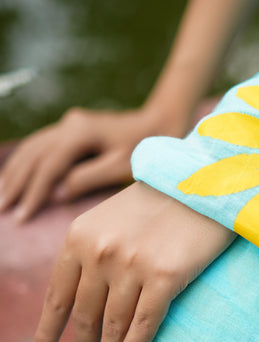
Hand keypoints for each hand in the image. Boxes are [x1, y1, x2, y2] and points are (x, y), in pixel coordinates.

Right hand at [0, 106, 188, 222]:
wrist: (159, 124)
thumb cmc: (145, 149)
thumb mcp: (121, 166)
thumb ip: (89, 178)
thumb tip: (58, 193)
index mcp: (80, 133)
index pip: (48, 167)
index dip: (33, 193)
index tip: (22, 217)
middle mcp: (69, 124)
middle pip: (32, 156)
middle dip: (15, 184)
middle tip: (2, 210)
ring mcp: (68, 124)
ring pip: (31, 148)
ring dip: (14, 173)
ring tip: (2, 197)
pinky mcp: (70, 129)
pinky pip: (39, 146)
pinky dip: (25, 163)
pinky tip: (15, 178)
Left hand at [32, 181, 235, 341]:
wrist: (205, 184)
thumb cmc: (159, 204)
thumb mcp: (109, 219)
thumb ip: (90, 253)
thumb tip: (81, 300)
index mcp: (79, 237)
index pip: (57, 297)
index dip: (48, 331)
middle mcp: (100, 252)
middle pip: (84, 317)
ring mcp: (132, 265)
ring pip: (113, 325)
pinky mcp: (166, 277)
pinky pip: (143, 325)